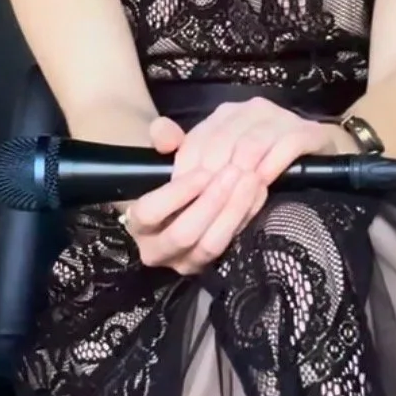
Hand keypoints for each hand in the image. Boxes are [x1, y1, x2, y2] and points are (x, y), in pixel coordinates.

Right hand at [121, 114, 268, 274]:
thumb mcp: (165, 156)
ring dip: (233, 210)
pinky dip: (246, 216)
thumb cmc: (170, 177)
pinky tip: (258, 190)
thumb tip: (164, 131)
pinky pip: (232, 243)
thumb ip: (163, 139)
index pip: (149, 213)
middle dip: (211, 202)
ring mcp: (185, 262)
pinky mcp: (211, 264)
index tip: (203, 172)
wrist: (182, 202)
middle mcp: (157, 251)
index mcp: (137, 224)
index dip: (176, 193)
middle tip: (233, 172)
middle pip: (183, 234)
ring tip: (250, 178)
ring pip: (210, 244)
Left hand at [155, 97, 345, 190]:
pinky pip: (286, 146)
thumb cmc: (265, 164)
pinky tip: (263, 184)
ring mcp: (281, 118)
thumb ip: (189, 149)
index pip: (197, 141)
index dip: (187, 171)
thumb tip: (158, 132)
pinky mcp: (308, 131)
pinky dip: (272, 166)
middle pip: (223, 143)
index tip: (182, 200)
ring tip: (231, 198)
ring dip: (240, 173)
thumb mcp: (223, 160)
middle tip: (206, 206)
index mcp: (226, 115)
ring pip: (252, 144)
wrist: (320, 157)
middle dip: (213, 177)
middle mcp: (251, 110)